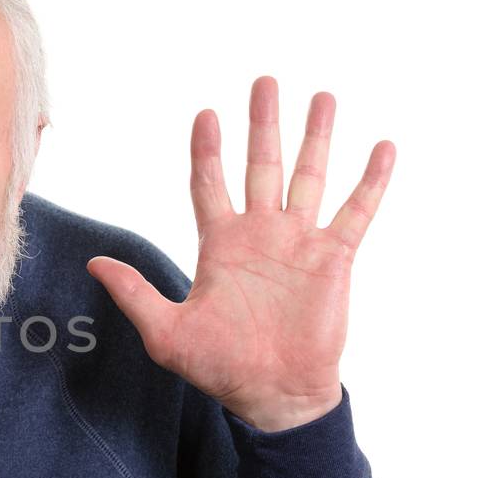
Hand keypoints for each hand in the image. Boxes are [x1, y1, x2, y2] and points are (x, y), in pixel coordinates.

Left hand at [87, 77, 393, 431]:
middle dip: (263, 124)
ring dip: (316, 138)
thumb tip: (93, 265)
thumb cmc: (220, 367)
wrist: (272, 395)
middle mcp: (260, 235)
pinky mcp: (333, 259)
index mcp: (221, 245)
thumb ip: (134, 293)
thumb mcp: (166, 332)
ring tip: (323, 97)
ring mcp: (298, 244)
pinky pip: (355, 212)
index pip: (210, 184)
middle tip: (266, 81)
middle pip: (261, 165)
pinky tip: (383, 148)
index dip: (208, 151)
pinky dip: (370, 181)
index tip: (206, 115)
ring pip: (309, 177)